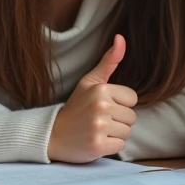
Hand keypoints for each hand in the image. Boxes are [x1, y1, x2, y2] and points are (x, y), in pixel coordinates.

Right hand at [49, 35, 136, 162]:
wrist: (52, 134)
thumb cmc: (76, 106)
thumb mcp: (90, 81)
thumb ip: (109, 61)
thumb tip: (121, 37)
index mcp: (101, 89)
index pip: (133, 99)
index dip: (120, 104)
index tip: (104, 106)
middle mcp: (101, 107)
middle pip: (132, 117)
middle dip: (118, 120)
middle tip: (99, 120)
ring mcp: (99, 127)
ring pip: (127, 132)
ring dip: (115, 134)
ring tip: (97, 130)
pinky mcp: (98, 146)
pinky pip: (120, 146)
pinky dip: (110, 146)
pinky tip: (96, 141)